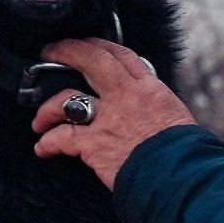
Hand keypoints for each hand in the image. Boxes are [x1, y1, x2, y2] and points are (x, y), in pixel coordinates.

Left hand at [28, 37, 195, 191]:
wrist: (180, 177)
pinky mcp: (94, 144)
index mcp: (149, 89)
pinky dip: (47, 143)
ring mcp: (108, 118)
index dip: (98, 45)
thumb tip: (145, 105)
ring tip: (40, 121)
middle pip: (91, 60)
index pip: (121, 55)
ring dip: (48, 108)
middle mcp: (126, 96)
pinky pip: (60, 137)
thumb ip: (153, 106)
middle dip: (66, 51)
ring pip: (66, 98)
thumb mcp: (174, 117)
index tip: (85, 45)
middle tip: (49, 51)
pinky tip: (42, 149)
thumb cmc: (183, 155)